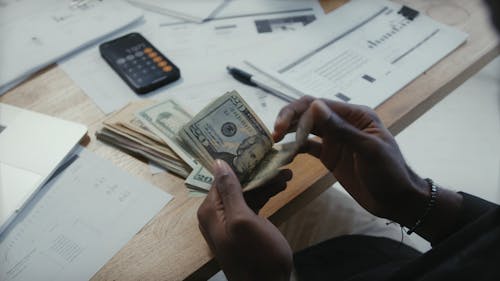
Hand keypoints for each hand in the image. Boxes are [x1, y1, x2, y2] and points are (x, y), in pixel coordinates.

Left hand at [197, 160, 292, 280]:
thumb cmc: (256, 256)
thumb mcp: (243, 220)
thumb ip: (230, 191)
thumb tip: (218, 162)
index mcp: (211, 210)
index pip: (221, 176)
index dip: (240, 162)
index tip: (256, 148)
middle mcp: (217, 213)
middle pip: (236, 183)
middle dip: (257, 172)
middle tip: (279, 163)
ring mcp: (231, 221)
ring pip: (247, 192)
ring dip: (265, 182)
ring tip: (286, 174)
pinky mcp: (245, 227)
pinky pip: (253, 203)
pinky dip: (266, 194)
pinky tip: (281, 186)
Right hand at [273, 97, 428, 224]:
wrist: (396, 200)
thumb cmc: (389, 172)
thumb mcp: (367, 149)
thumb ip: (341, 129)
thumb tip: (314, 105)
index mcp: (355, 115)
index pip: (319, 105)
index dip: (298, 112)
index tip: (282, 128)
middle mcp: (342, 123)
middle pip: (309, 113)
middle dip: (289, 119)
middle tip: (273, 134)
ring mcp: (335, 139)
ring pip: (305, 128)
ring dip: (289, 132)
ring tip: (273, 142)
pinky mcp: (329, 155)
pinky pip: (307, 147)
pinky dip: (294, 148)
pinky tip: (283, 154)